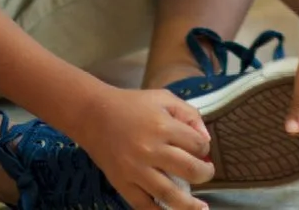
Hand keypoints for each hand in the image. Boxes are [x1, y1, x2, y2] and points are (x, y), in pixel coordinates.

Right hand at [74, 85, 213, 209]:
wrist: (92, 115)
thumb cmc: (131, 104)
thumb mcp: (163, 98)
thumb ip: (189, 114)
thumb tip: (206, 141)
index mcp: (162, 126)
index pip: (197, 144)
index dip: (205, 148)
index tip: (201, 150)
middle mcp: (151, 149)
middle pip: (190, 170)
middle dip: (204, 174)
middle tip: (205, 173)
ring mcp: (136, 170)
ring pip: (171, 194)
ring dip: (191, 204)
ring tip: (201, 208)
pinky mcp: (122, 184)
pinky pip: (145, 206)